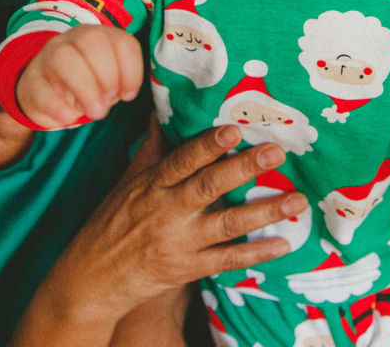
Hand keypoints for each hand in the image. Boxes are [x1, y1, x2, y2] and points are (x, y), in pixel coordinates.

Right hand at [16, 25, 142, 128]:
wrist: (45, 91)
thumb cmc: (86, 83)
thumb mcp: (107, 80)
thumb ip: (120, 81)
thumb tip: (125, 92)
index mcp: (100, 36)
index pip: (122, 41)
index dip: (131, 71)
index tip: (128, 95)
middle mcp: (73, 39)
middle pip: (91, 40)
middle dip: (107, 76)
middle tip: (108, 102)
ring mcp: (48, 56)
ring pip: (62, 57)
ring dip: (85, 88)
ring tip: (95, 112)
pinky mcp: (31, 80)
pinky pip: (41, 88)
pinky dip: (58, 106)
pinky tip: (69, 118)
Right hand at [23, 122, 307, 342]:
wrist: (92, 279)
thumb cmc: (112, 223)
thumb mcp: (127, 182)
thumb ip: (151, 149)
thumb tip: (159, 109)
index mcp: (151, 185)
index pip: (182, 161)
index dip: (207, 145)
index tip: (233, 129)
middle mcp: (166, 212)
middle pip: (209, 187)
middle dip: (244, 168)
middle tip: (276, 153)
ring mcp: (178, 242)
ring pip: (226, 224)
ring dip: (264, 212)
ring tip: (297, 200)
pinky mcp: (187, 269)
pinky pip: (227, 260)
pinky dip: (256, 253)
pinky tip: (283, 244)